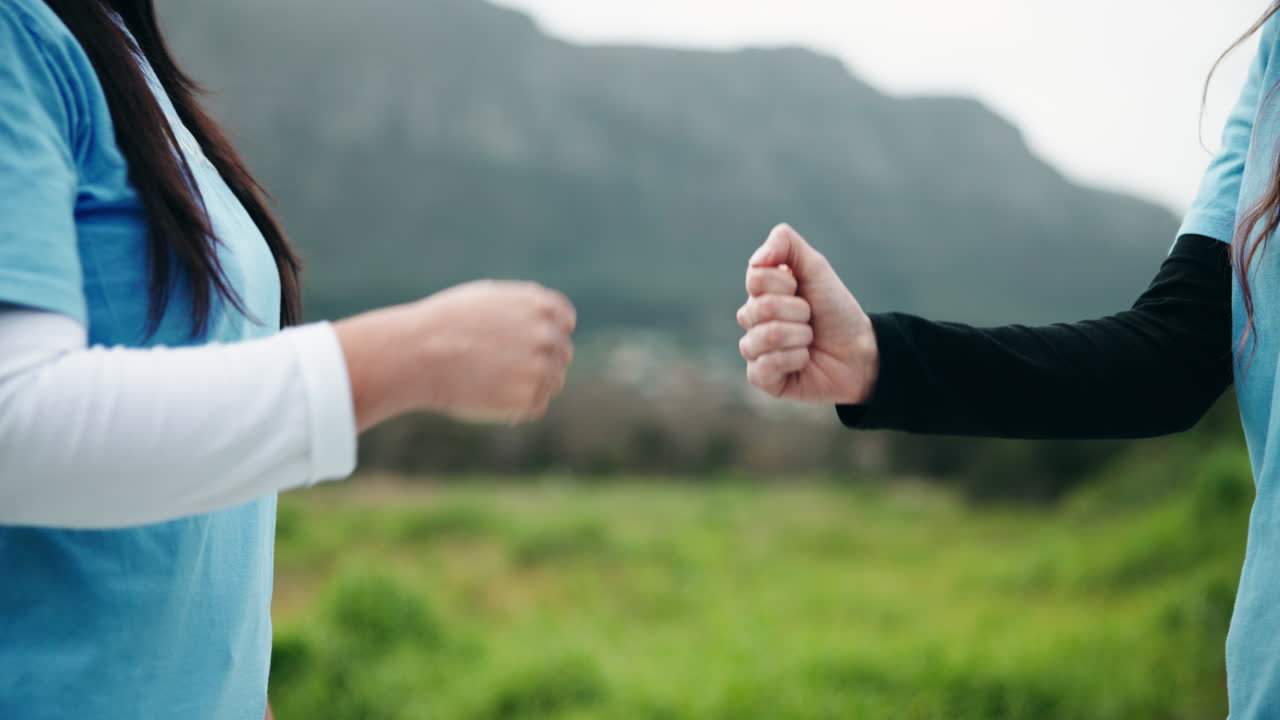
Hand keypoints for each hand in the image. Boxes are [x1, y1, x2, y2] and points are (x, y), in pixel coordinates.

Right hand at [337, 280, 575, 429]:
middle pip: (562, 354)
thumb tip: (547, 322)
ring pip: (553, 383)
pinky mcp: (528, 397)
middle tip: (502, 367)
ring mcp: (541, 367)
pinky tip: (489, 396)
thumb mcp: (489, 298)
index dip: (547, 334)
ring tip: (492, 381)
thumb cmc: (445, 322)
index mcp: (543, 306)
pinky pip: (536, 406)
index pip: (565, 323)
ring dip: (530, 385)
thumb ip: (524, 308)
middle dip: (539, 360)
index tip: (525, 343)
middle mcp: (548, 335)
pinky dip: (517, 407)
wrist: (418, 352)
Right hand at [737, 224, 878, 403]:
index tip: (802, 290)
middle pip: (759, 307)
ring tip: (809, 340)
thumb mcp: (816, 268)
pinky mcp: (761, 377)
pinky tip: (803, 361)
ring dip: (800, 336)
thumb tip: (757, 259)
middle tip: (811, 318)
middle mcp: (753, 320)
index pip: (756, 278)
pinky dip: (794, 359)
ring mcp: (755, 349)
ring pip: (765, 336)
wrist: (860, 350)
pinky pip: (765, 366)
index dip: (786, 283)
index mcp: (760, 293)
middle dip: (798, 311)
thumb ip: (785, 243)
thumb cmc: (836, 311)